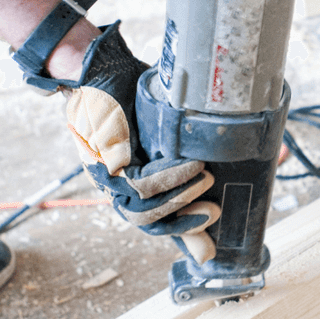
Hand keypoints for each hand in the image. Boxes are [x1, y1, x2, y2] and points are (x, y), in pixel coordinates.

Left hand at [60, 25, 215, 250]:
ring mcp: (106, 174)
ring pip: (141, 209)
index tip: (210, 249)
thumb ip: (186, 162)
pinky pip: (137, 182)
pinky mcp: (104, 158)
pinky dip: (168, 178)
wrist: (100, 69)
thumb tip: (220, 174)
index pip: (155, 222)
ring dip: (179, 199)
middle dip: (182, 224)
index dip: (182, 236)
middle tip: (214, 213)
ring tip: (207, 179)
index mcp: (131, 183)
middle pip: (147, 223)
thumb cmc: (132, 98)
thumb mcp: (165, 133)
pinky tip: (192, 165)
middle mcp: (115, 185)